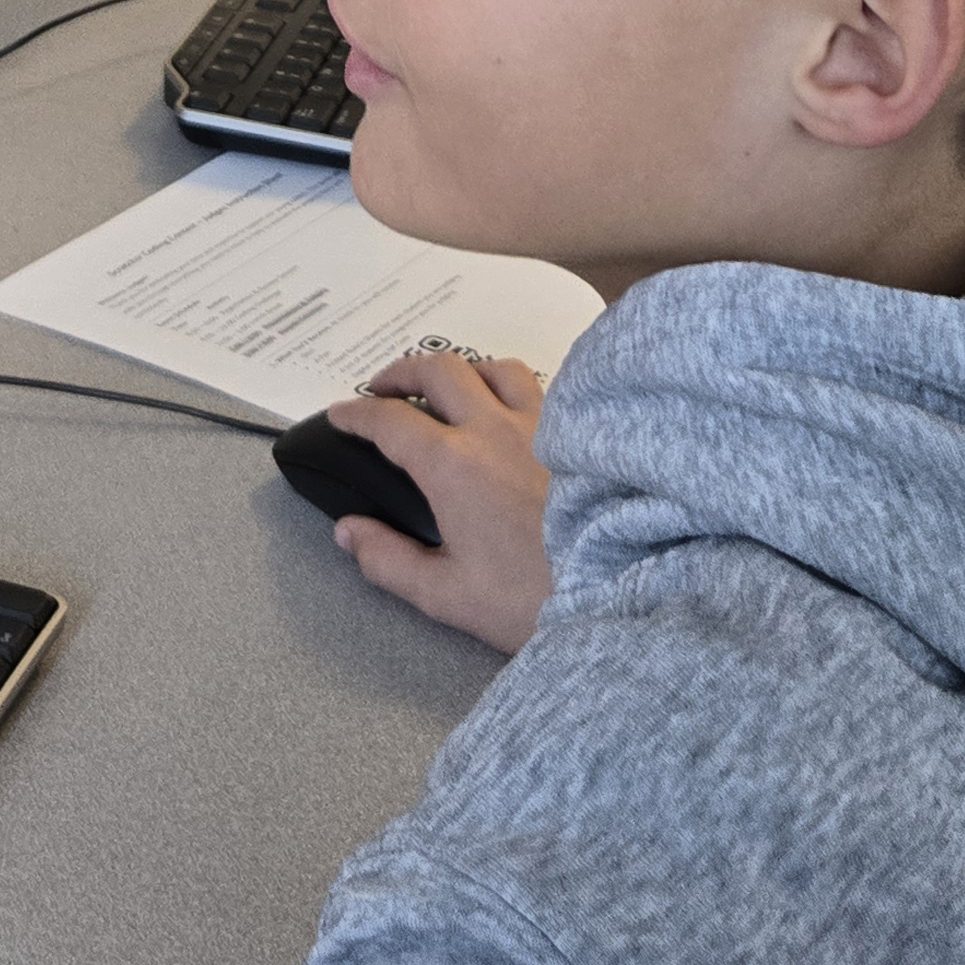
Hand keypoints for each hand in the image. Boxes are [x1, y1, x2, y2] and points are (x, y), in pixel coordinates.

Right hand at [328, 350, 553, 653]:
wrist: (624, 585)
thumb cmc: (534, 597)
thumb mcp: (448, 594)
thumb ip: (389, 561)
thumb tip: (349, 532)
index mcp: (453, 465)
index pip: (390, 421)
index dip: (356, 413)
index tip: (340, 414)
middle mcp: (494, 428)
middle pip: (439, 370)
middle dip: (401, 372)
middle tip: (382, 387)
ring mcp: (542, 422)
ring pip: (493, 367)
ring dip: (459, 369)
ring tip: (447, 387)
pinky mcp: (581, 430)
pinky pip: (537, 385)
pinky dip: (508, 384)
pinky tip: (510, 408)